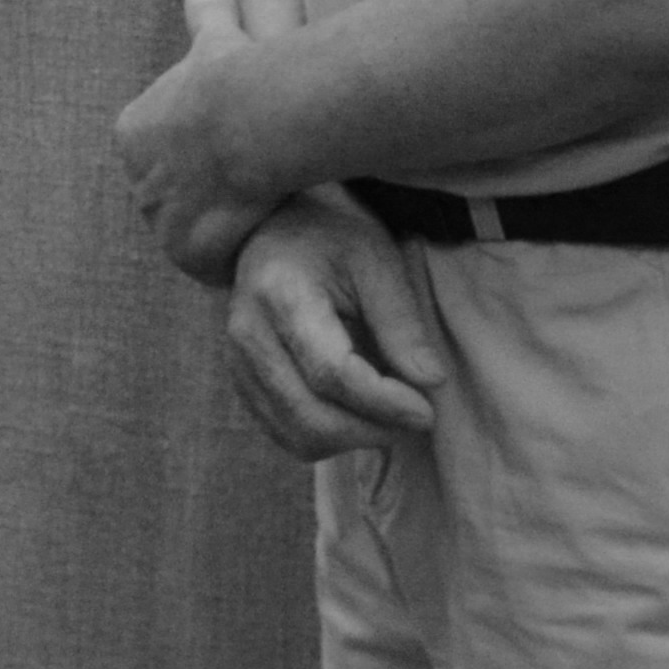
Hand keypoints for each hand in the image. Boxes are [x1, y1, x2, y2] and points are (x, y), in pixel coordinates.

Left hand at [114, 0, 289, 281]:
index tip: (228, 153)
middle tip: (247, 189)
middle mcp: (136, 180)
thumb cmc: (236, 76)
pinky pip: (207, 265)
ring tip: (255, 217)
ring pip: (188, 233)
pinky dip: (229, 259)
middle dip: (204, 198)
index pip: (160, 157)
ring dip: (218, 230)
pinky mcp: (186, 251)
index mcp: (134, 135)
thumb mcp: (215, 36)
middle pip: (172, 198)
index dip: (197, 158)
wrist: (251, 118)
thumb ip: (205, 9)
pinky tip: (254, 242)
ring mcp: (159, 219)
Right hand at [214, 192, 453, 457]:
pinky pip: (286, 433)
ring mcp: (238, 363)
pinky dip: (330, 437)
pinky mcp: (242, 382)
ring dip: (353, 438)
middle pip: (311, 415)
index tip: (428, 409)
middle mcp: (248, 335)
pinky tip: (359, 412)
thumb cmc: (333, 239)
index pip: (331, 373)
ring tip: (390, 414)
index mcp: (280, 294)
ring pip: (297, 435)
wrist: (276, 230)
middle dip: (373, 429)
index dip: (384, 402)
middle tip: (417, 416)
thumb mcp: (377, 262)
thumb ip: (401, 324)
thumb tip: (431, 383)